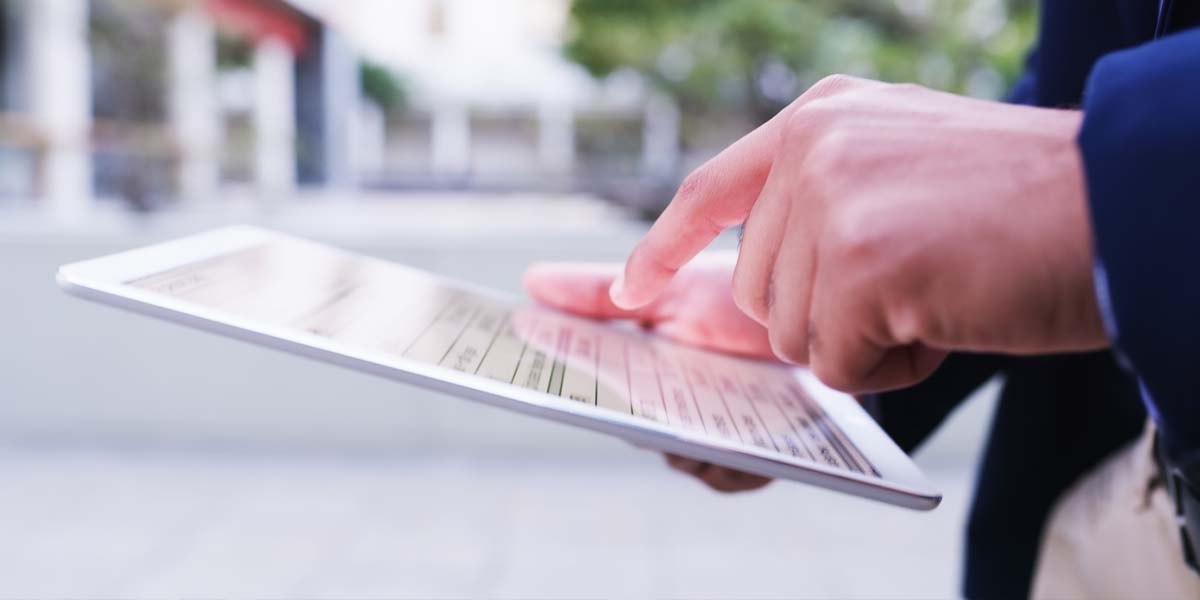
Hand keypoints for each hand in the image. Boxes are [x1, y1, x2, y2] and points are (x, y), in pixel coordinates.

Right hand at [523, 257, 774, 491]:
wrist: (822, 311)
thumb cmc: (739, 304)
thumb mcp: (668, 289)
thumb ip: (601, 292)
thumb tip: (530, 284)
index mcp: (637, 375)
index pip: (588, 390)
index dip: (559, 388)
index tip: (529, 376)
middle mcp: (668, 414)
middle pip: (631, 427)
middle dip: (623, 414)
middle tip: (622, 393)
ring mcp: (709, 440)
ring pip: (678, 457)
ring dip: (681, 438)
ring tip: (688, 411)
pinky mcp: (753, 460)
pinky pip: (728, 475)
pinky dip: (727, 460)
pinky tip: (733, 434)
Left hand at [610, 75, 1106, 393]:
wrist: (1129, 200)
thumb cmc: (1030, 202)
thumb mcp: (905, 168)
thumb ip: (827, 207)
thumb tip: (769, 293)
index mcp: (822, 116)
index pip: (710, 188)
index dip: (663, 246)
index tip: (628, 289)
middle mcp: (812, 146)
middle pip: (759, 291)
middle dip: (827, 315)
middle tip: (914, 285)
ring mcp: (830, 201)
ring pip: (796, 336)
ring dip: (867, 340)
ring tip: (941, 290)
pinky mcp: (857, 264)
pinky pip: (841, 367)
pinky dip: (896, 365)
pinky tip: (950, 315)